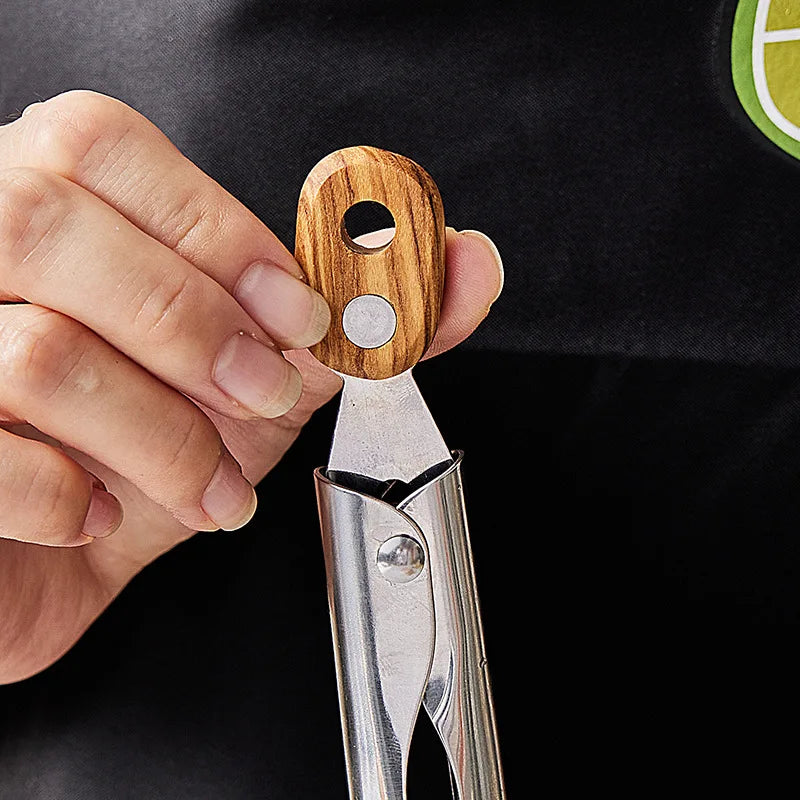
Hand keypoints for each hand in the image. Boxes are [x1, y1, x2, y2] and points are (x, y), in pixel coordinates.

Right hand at [0, 91, 502, 683]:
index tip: (298, 312)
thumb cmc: (148, 453)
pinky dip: (69, 498)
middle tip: (258, 393)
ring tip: (206, 485)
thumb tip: (465, 267)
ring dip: (165, 439)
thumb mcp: (259, 375)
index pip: (101, 146)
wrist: (55, 561)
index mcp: (51, 207)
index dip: (215, 227)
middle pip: (51, 225)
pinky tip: (95, 508)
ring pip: (41, 353)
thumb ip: (357, 322)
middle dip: (195, 328)